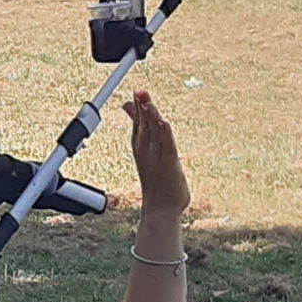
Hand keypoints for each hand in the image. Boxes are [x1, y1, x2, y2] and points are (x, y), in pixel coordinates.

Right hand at [125, 89, 188, 218]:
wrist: (160, 211)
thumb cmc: (159, 189)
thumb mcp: (153, 164)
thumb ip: (154, 150)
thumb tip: (154, 143)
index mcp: (141, 151)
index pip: (137, 126)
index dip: (135, 110)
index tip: (131, 98)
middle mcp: (146, 152)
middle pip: (143, 124)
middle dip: (141, 106)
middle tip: (138, 91)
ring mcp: (157, 157)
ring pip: (152, 130)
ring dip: (149, 113)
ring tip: (145, 98)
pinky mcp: (169, 163)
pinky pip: (166, 144)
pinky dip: (164, 132)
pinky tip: (163, 121)